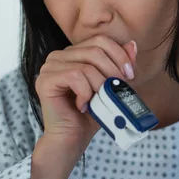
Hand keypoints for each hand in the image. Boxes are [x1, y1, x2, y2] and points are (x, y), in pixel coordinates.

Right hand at [35, 35, 137, 150]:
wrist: (72, 138)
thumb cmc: (92, 112)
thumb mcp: (112, 85)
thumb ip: (120, 64)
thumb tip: (132, 44)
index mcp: (74, 53)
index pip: (101, 40)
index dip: (119, 55)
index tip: (130, 75)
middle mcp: (59, 55)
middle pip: (95, 50)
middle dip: (113, 70)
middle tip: (118, 89)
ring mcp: (50, 66)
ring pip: (87, 66)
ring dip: (100, 85)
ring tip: (99, 100)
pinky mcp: (45, 80)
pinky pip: (75, 76)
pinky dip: (85, 92)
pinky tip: (84, 105)